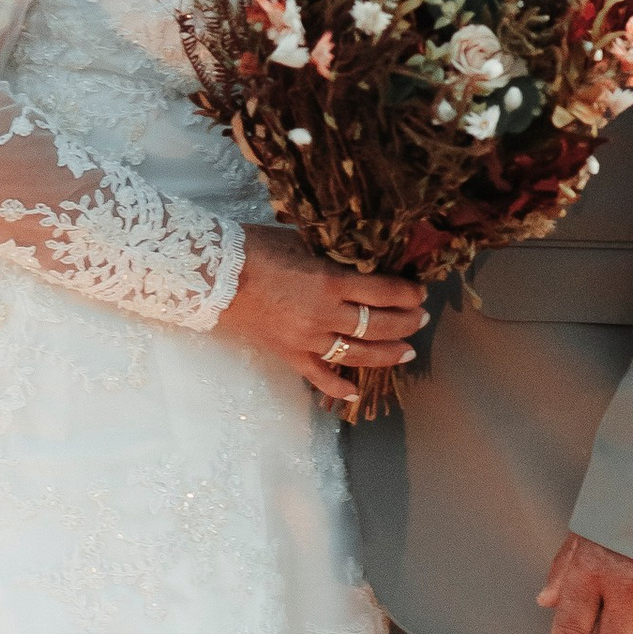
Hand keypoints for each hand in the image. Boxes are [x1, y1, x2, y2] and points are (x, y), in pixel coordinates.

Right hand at [221, 226, 426, 406]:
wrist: (211, 276)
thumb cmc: (254, 248)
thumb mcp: (301, 240)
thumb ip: (332, 252)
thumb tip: (361, 253)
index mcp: (330, 281)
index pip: (384, 291)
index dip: (408, 293)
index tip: (420, 292)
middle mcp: (324, 315)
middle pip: (379, 325)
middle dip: (406, 322)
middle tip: (421, 319)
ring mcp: (308, 339)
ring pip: (358, 354)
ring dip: (387, 354)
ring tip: (406, 351)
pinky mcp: (289, 354)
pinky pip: (319, 376)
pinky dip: (337, 388)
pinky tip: (354, 393)